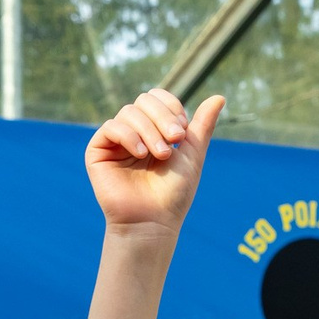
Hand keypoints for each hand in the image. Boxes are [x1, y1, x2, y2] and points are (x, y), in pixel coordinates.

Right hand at [86, 90, 225, 239]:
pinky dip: (129, 136)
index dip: (171, 106)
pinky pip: (111, 127)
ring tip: (162, 154)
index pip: (157, 97)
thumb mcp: (192, 154)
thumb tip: (220, 97)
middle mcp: (132, 132)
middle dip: (162, 117)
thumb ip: (202, 126)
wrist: (154, 221)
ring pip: (129, 112)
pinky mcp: (98, 152)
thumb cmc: (173, 193)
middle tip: (175, 139)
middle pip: (143, 101)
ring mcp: (115, 141)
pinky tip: (141, 153)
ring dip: (149, 131)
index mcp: (153, 129)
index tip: (183, 131)